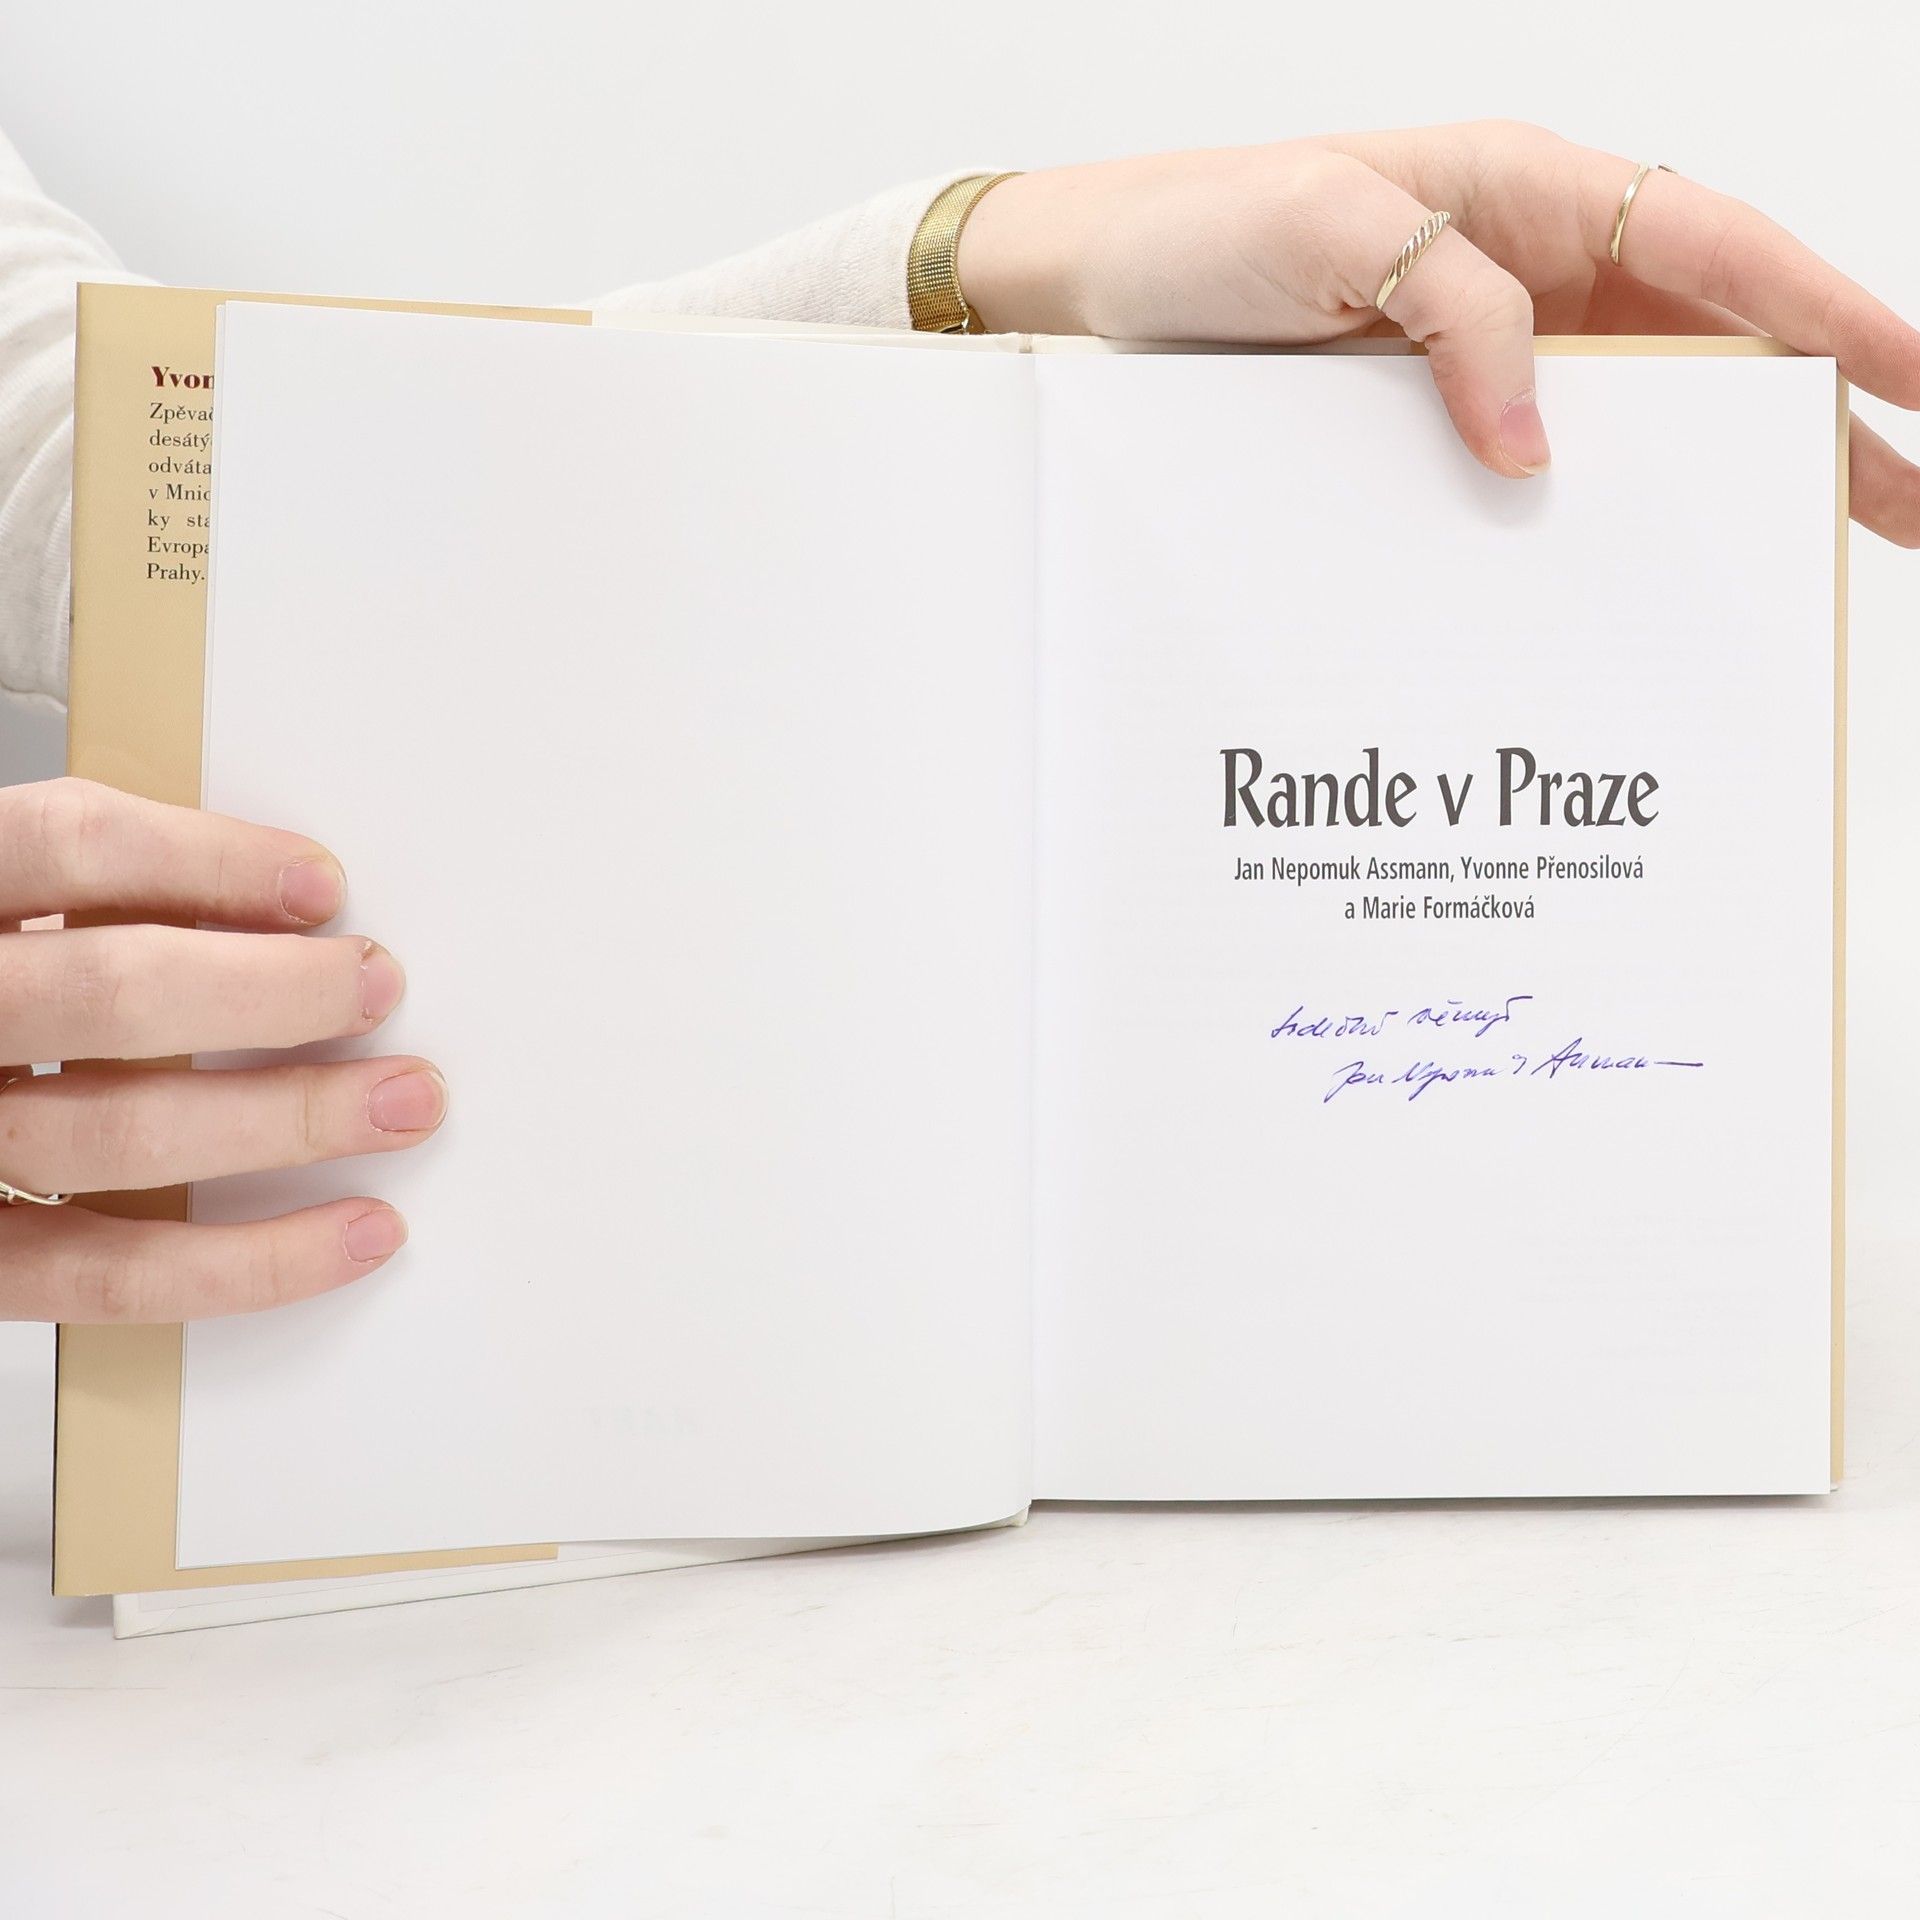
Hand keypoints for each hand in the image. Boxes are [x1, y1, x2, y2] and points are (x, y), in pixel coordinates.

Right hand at [0, 779, 443, 1321]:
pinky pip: (116, 1271)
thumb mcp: (4, 908)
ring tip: (402, 1102)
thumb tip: (292, 899)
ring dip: (291, 1119)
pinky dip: (253, 1262)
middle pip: (110, 994)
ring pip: (125, 1134)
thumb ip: (100, 890)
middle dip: (273, 991)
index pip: (65, 846)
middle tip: (377, 986)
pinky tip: (356, 1231)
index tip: (321, 885)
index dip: (208, 861)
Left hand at [959, 122, 1919, 543]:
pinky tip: (1646, 566)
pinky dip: (1608, 509)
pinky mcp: (1441, 418)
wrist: (1104, 284)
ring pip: (1651, 413)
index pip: (1720, 249)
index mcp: (1535, 192)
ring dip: (1736, 479)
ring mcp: (1496, 350)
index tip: (1916, 382)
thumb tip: (1538, 444)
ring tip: (1825, 552)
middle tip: (1908, 506)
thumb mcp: (1335, 228)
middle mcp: (1536, 270)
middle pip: (1720, 342)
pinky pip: (1551, 462)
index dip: (1831, 314)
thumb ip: (1454, 312)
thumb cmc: (1208, 224)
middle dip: (1824, 420)